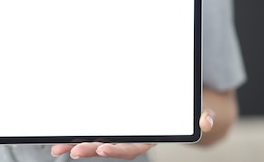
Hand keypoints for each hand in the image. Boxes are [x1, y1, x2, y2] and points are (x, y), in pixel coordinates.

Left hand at [50, 109, 215, 159]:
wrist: (178, 113)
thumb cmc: (183, 112)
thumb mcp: (194, 113)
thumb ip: (202, 117)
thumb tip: (207, 121)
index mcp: (149, 138)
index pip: (131, 147)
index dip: (117, 149)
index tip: (101, 149)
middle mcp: (132, 139)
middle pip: (108, 147)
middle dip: (89, 149)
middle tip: (71, 151)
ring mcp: (119, 134)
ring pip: (95, 142)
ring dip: (76, 146)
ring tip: (57, 149)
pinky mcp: (110, 128)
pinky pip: (92, 133)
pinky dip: (76, 137)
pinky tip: (60, 140)